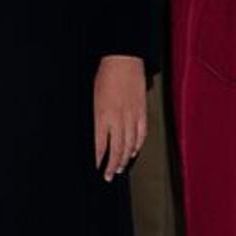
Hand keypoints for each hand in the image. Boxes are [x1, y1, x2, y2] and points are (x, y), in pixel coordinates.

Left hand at [94, 55, 146, 182]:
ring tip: (120, 168)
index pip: (100, 145)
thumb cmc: (105, 75)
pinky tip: (133, 151)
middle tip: (109, 175)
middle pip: (117, 149)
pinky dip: (137, 145)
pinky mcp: (142, 111)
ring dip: (125, 158)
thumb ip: (96, 119)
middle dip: (112, 165)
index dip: (99, 159)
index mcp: (102, 115)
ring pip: (130, 144)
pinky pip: (141, 134)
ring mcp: (132, 116)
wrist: (123, 60)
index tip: (96, 168)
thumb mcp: (93, 98)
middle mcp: (118, 118)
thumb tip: (96, 135)